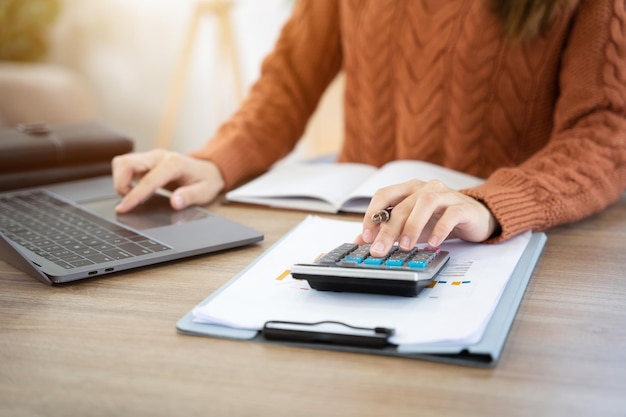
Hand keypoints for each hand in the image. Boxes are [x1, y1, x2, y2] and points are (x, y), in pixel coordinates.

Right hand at [112, 149, 224, 212]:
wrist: (208, 169)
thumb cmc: (206, 181)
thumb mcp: (205, 192)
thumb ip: (190, 196)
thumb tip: (175, 202)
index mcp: (174, 163)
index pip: (148, 180)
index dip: (134, 196)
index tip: (123, 209)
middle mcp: (159, 156)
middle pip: (126, 163)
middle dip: (121, 184)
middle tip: (131, 202)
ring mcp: (150, 157)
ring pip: (122, 163)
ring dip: (121, 181)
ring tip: (134, 196)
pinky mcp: (145, 161)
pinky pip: (126, 166)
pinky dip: (124, 179)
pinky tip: (136, 190)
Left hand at [357, 179, 498, 256]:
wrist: (475, 218)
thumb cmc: (439, 219)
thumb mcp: (411, 226)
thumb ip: (388, 231)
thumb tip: (361, 241)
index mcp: (409, 189)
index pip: (384, 194)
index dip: (373, 213)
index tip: (367, 236)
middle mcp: (425, 188)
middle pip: (402, 205)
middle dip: (389, 229)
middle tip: (380, 249)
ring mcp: (445, 195)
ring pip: (425, 203)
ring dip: (412, 226)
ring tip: (406, 246)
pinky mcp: (462, 206)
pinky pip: (450, 214)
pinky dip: (440, 228)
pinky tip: (433, 243)